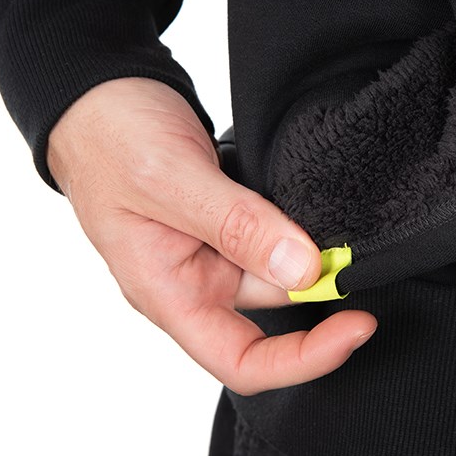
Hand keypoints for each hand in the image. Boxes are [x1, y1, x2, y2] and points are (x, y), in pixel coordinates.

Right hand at [48, 78, 376, 394]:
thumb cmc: (110, 138)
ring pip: (279, 264)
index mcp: (167, 293)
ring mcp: (210, 251)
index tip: (357, 326)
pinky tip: (310, 202)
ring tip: (328, 209)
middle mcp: (192, 281)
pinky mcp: (226, 223)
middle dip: (319, 281)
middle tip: (356, 244)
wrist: (98, 94)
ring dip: (310, 245)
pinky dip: (296, 223)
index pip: (242, 360)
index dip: (304, 358)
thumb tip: (302, 269)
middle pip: (273, 306)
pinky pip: (272, 234)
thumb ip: (235, 226)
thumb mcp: (171, 180)